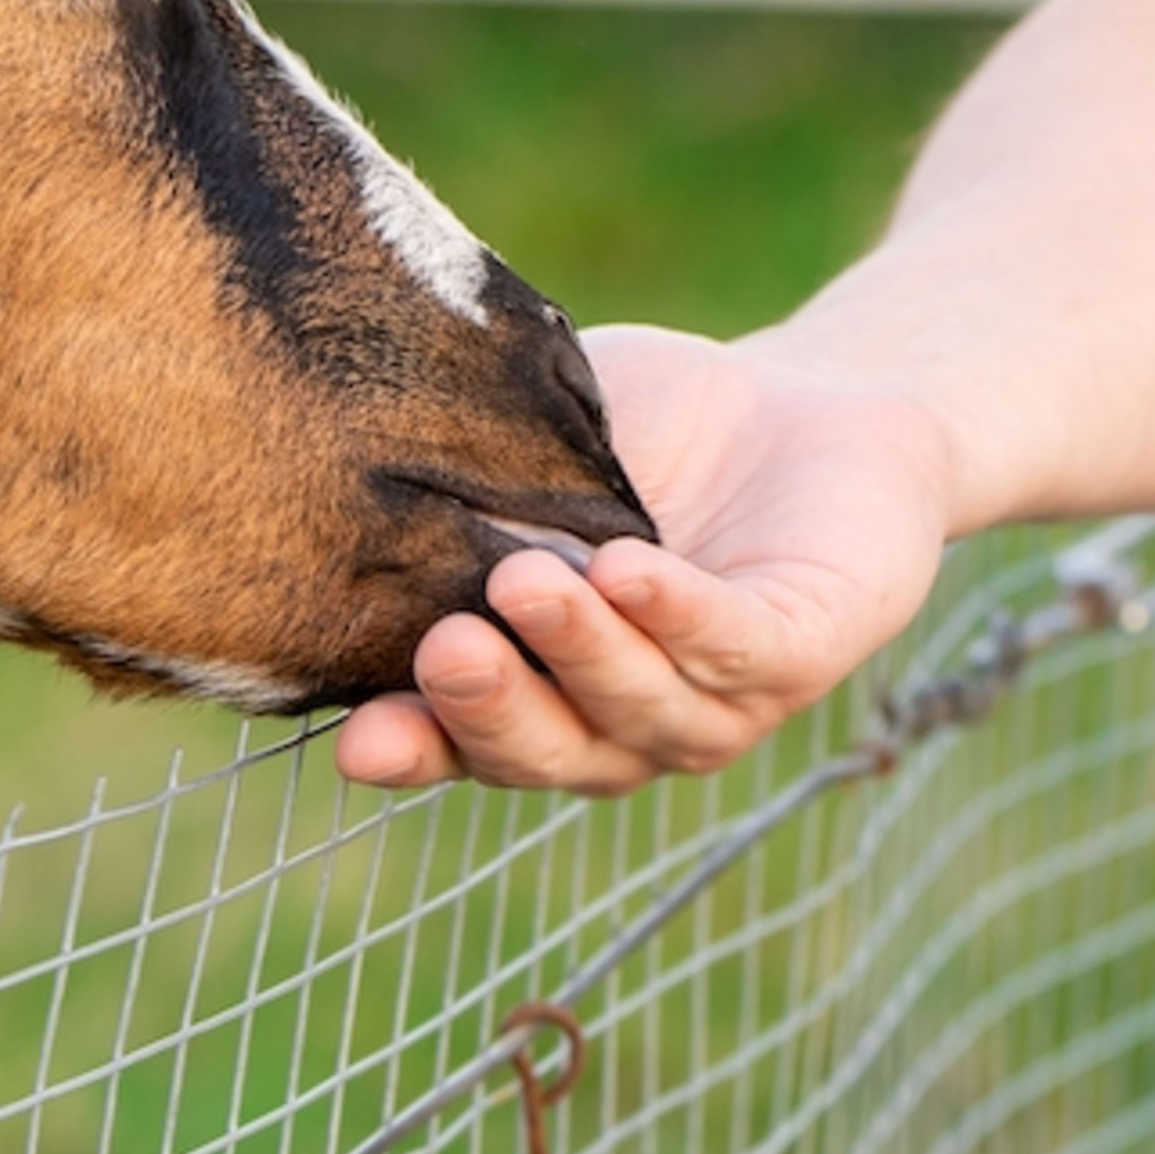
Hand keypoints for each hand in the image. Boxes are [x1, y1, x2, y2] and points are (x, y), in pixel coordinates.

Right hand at [335, 324, 958, 795]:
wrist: (797, 404)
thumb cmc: (646, 433)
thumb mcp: (537, 446)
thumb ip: (465, 472)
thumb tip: (351, 464)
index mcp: (540, 686)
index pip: (463, 741)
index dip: (412, 749)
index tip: (357, 742)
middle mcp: (622, 720)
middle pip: (548, 748)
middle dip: (493, 707)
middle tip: (449, 648)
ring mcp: (714, 700)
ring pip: (641, 705)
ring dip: (581, 651)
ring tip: (530, 581)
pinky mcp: (803, 653)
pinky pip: (734, 649)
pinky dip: (679, 616)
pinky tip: (628, 570)